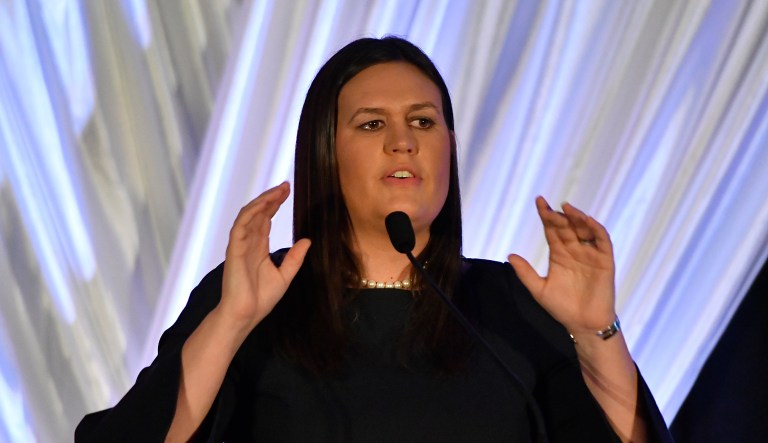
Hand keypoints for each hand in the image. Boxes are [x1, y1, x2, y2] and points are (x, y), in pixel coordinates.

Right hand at [219, 182, 310, 331]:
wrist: (245, 315)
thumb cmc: (261, 300)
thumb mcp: (285, 276)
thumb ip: (295, 258)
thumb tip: (307, 240)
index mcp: (258, 248)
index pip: (266, 220)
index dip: (275, 205)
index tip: (288, 192)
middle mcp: (248, 243)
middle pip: (258, 213)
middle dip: (271, 198)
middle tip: (286, 185)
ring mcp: (240, 245)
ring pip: (249, 215)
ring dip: (263, 201)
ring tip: (278, 191)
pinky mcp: (234, 249)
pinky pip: (240, 225)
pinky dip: (251, 213)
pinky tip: (264, 204)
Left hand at [508, 196, 615, 334]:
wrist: (583, 325)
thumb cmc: (562, 308)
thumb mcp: (539, 289)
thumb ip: (525, 273)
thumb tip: (510, 255)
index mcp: (559, 254)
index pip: (552, 230)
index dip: (546, 215)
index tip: (539, 201)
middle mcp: (574, 250)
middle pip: (566, 227)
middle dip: (557, 216)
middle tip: (547, 208)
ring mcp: (590, 254)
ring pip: (584, 229)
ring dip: (576, 217)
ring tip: (566, 209)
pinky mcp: (604, 260)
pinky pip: (602, 240)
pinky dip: (595, 228)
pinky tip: (585, 220)